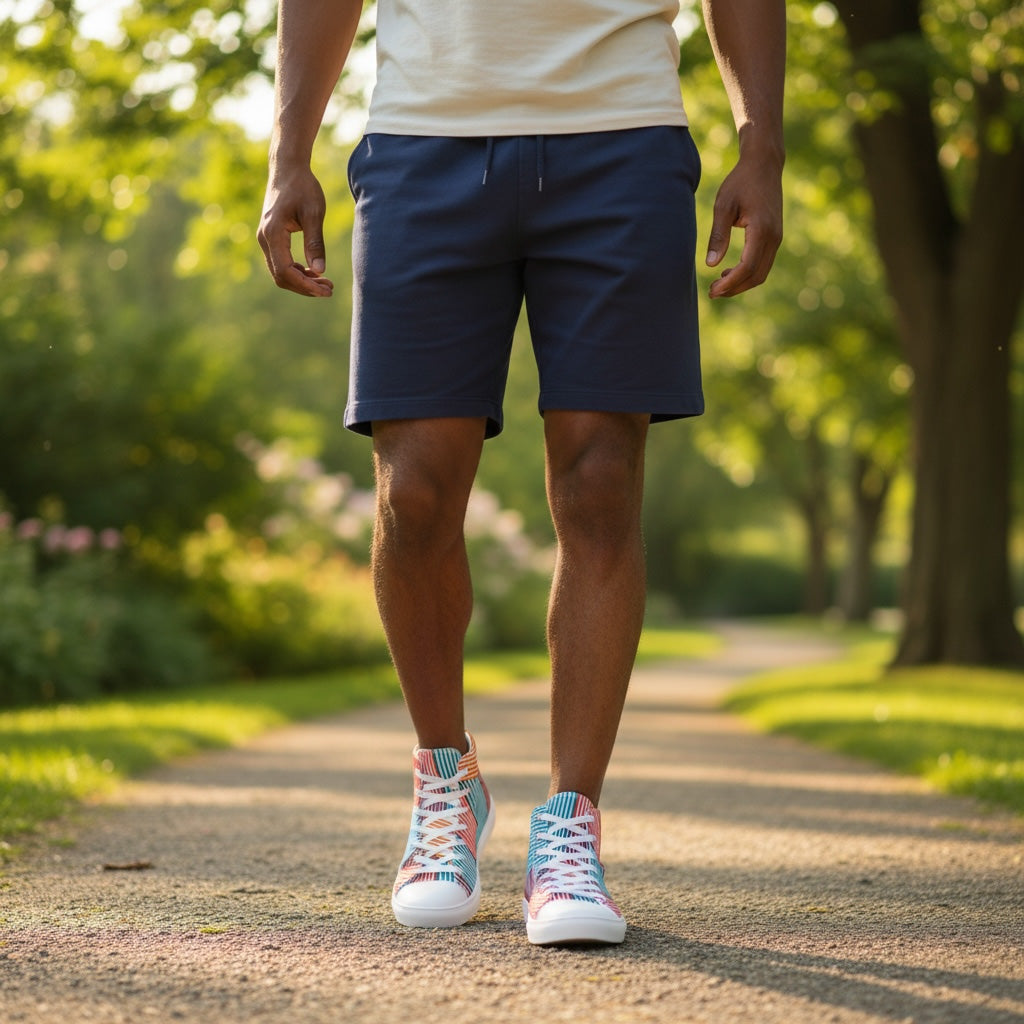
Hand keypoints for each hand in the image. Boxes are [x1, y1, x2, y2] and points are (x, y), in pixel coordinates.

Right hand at [258, 165, 333, 297]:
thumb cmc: (302, 186)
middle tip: (329, 290)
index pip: (285, 271)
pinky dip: (297, 272)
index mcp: (272, 233)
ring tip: (326, 284)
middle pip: (281, 277)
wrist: (288, 168)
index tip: (326, 290)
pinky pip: (281, 263)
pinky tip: (314, 272)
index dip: (305, 285)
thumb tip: (320, 271)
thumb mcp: (314, 213)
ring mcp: (265, 239)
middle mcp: (264, 238)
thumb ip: (315, 242)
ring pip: (280, 272)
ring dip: (302, 282)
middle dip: (305, 287)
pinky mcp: (271, 238)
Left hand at [705, 149, 782, 298]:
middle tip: (712, 292)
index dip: (730, 282)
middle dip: (734, 288)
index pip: (747, 267)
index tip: (713, 290)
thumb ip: (718, 235)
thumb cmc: (740, 182)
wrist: (764, 165)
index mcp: (761, 229)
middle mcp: (774, 237)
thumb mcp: (723, 206)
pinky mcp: (775, 237)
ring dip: (741, 283)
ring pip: (761, 272)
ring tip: (718, 285)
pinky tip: (728, 272)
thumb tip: (710, 264)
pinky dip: (747, 274)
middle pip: (756, 275)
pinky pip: (763, 263)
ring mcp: (777, 238)